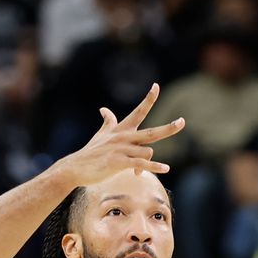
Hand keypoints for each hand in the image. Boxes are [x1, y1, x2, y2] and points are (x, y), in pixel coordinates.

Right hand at [54, 83, 183, 184]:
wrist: (75, 168)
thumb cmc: (89, 153)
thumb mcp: (100, 135)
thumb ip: (107, 122)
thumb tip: (104, 109)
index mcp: (121, 129)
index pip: (138, 111)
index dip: (148, 99)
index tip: (156, 86)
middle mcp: (124, 137)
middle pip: (151, 132)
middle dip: (168, 128)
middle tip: (182, 122)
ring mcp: (121, 150)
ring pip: (147, 152)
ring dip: (148, 163)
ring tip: (135, 172)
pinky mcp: (118, 163)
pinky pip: (141, 165)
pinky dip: (154, 167)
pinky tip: (166, 169)